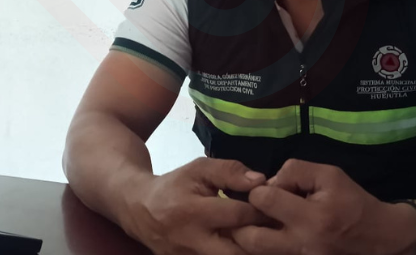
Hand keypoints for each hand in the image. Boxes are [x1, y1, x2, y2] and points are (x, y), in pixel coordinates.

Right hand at [121, 158, 268, 254]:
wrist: (140, 210)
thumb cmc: (175, 186)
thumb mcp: (198, 169)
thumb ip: (229, 171)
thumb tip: (261, 180)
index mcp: (192, 211)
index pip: (237, 215)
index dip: (261, 209)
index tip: (276, 204)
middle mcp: (191, 241)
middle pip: (238, 251)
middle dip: (260, 240)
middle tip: (275, 228)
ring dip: (251, 250)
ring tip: (264, 236)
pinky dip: (237, 252)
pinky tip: (247, 244)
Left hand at [232, 159, 415, 254]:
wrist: (380, 238)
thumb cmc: (353, 201)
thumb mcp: (330, 175)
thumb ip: (296, 171)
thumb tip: (269, 182)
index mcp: (312, 217)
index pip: (265, 200)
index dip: (258, 190)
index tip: (265, 189)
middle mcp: (302, 244)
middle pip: (250, 237)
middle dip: (243, 219)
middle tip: (248, 209)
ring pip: (255, 253)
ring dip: (247, 235)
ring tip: (252, 221)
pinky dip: (261, 246)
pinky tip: (265, 232)